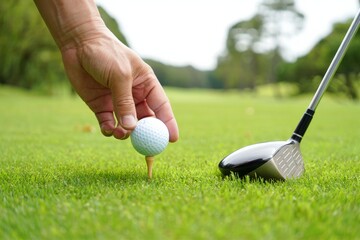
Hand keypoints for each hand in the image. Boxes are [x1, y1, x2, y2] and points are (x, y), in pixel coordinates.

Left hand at [61, 28, 178, 140]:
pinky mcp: (101, 106)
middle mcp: (134, 95)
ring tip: (121, 134)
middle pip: (145, 119)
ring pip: (127, 125)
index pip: (161, 106)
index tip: (172, 139)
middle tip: (147, 148)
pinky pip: (109, 124)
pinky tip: (108, 130)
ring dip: (126, 133)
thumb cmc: (106, 53)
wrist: (79, 44)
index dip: (168, 123)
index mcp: (146, 83)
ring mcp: (117, 102)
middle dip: (146, 134)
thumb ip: (125, 102)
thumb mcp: (119, 75)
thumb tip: (131, 128)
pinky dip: (109, 130)